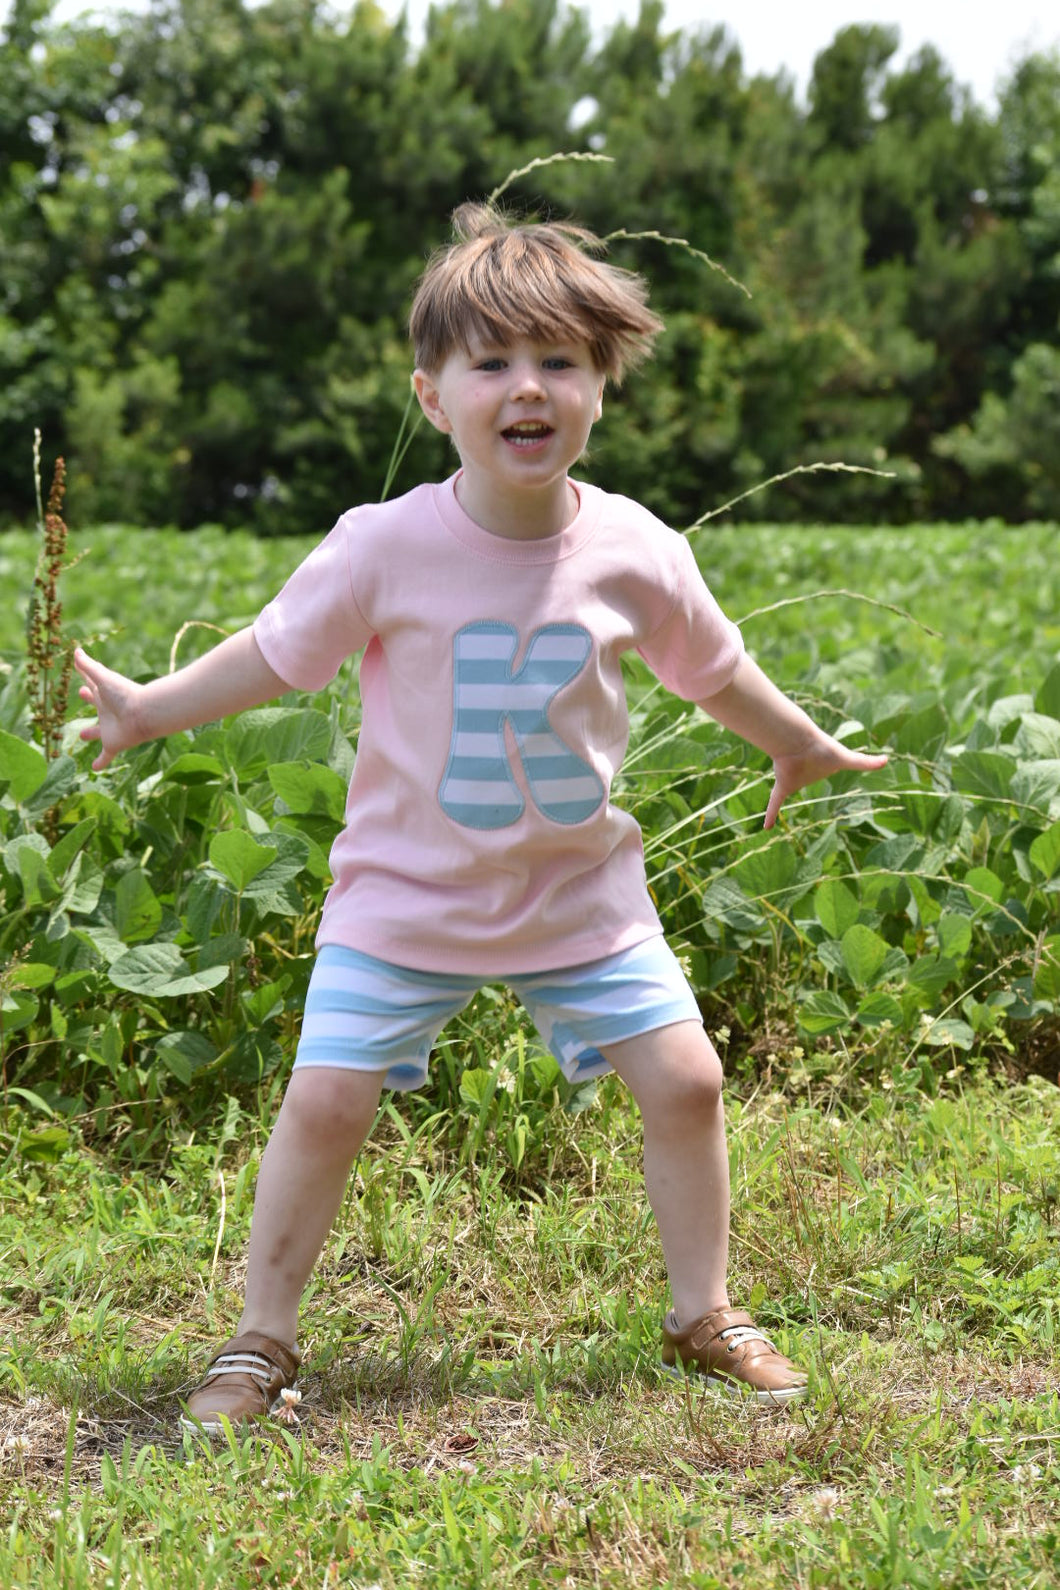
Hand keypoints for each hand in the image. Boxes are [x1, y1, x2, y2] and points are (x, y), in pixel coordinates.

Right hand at [73, 646, 148, 770]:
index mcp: (104, 694)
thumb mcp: (103, 678)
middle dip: (89, 698)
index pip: (93, 682)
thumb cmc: (125, 694)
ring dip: (92, 732)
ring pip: (99, 731)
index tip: (79, 666)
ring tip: (83, 735)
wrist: (144, 714)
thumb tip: (75, 650)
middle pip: (96, 703)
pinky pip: (106, 755)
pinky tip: (94, 768)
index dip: (86, 676)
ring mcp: (110, 727)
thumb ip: (88, 666)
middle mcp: (107, 710)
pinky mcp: (113, 743)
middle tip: (81, 693)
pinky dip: (100, 761)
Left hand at [764, 734, 887, 829]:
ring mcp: (792, 781)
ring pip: (783, 790)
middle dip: (798, 773)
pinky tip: (766, 828)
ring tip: (775, 804)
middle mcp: (804, 775)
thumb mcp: (847, 758)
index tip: (822, 772)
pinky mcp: (783, 786)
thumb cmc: (823, 749)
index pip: (821, 773)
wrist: (801, 743)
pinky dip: (770, 815)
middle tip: (797, 773)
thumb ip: (865, 762)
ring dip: (780, 791)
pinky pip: (774, 803)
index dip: (821, 772)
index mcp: (818, 770)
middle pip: (801, 777)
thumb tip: (887, 760)